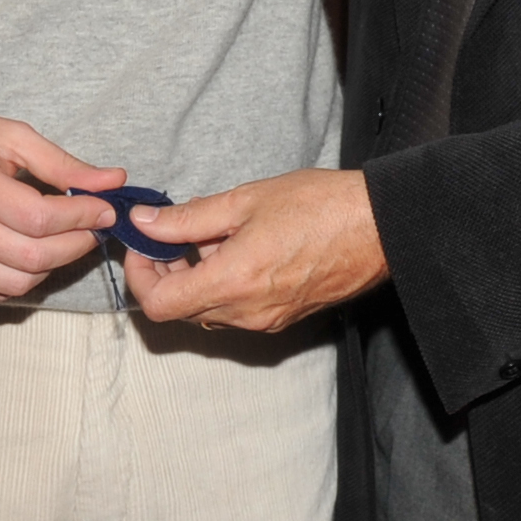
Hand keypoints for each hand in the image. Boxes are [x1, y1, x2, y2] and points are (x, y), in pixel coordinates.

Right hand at [0, 109, 116, 300]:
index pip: (39, 218)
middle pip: (31, 256)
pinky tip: (31, 254)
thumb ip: (62, 163)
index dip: (81, 218)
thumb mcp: (10, 136)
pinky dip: (21, 279)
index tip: (105, 209)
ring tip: (64, 241)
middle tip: (92, 229)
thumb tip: (114, 182)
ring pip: (15, 283)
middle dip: (75, 246)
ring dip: (52, 266)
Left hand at [119, 170, 388, 335]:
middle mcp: (247, 312)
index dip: (140, 276)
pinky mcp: (284, 318)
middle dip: (166, 273)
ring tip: (214, 236)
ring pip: (208, 310)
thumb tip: (146, 223)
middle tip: (171, 235)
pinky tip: (239, 249)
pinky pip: (236, 311)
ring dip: (196, 278)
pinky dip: (223, 285)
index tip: (143, 246)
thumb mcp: (245, 200)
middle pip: (181, 309)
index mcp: (233, 281)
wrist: (379, 227)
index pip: (159, 305)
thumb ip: (188, 218)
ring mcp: (267, 320)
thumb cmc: (320, 206)